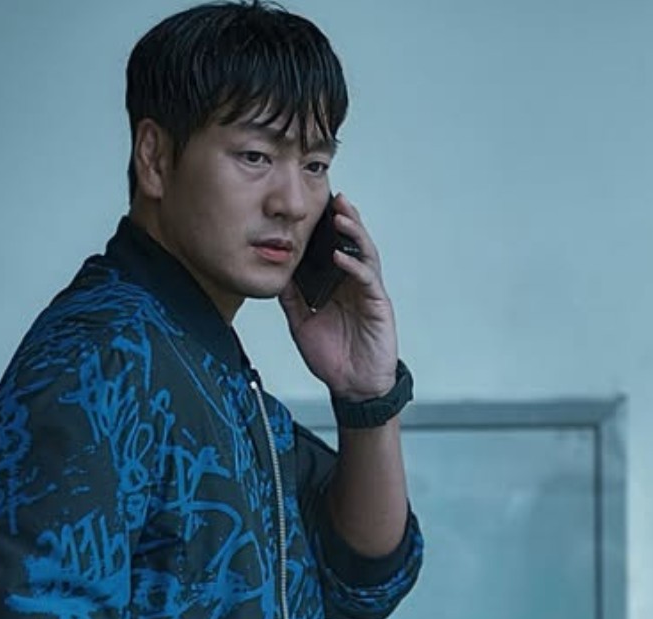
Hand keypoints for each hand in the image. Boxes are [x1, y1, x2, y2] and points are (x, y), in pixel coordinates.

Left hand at [280, 192, 400, 400]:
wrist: (352, 386)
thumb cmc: (332, 355)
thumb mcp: (300, 322)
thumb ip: (291, 296)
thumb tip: (275, 273)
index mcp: (337, 284)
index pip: (333, 247)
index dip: (326, 226)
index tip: (315, 204)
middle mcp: (354, 283)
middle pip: (353, 243)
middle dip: (345, 219)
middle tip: (335, 198)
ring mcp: (368, 292)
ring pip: (364, 254)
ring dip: (354, 234)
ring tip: (341, 216)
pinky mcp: (378, 306)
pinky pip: (367, 280)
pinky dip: (354, 266)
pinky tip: (341, 256)